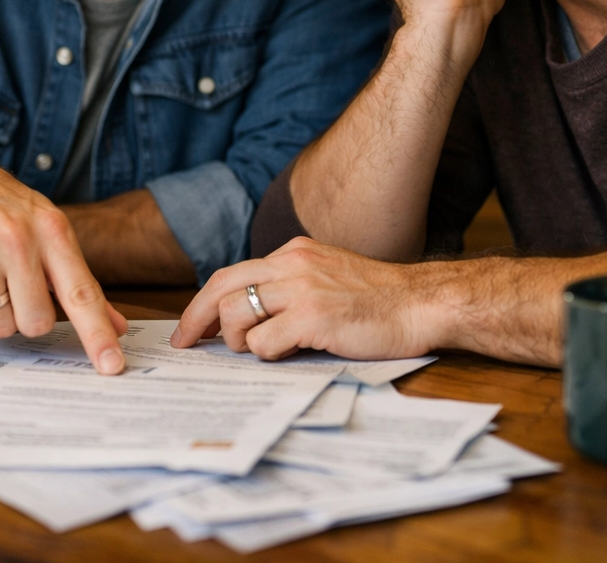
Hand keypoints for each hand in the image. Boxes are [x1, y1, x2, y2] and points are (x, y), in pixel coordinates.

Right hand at [0, 145, 127, 372]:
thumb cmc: (7, 210)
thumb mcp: (52, 231)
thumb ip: (81, 283)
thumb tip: (117, 326)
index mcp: (53, 231)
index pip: (82, 293)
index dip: (97, 333)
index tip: (112, 365)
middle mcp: (17, 238)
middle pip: (36, 323)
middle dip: (27, 315)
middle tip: (17, 286)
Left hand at [170, 237, 435, 360]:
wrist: (420, 303)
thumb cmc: (377, 299)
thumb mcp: (326, 275)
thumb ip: (290, 285)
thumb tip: (246, 316)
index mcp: (294, 252)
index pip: (232, 274)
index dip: (203, 301)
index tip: (189, 326)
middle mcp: (292, 264)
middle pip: (222, 288)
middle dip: (196, 319)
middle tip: (186, 344)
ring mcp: (302, 289)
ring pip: (236, 315)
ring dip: (238, 341)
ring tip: (259, 349)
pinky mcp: (313, 317)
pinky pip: (264, 342)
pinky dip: (267, 354)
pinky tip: (288, 353)